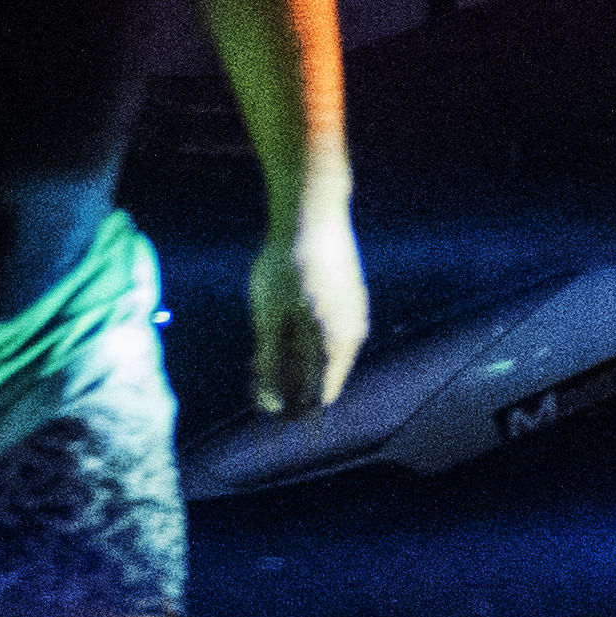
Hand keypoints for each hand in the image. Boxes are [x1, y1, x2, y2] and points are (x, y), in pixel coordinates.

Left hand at [247, 205, 369, 416]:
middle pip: (325, 371)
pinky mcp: (349, 290)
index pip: (322, 395)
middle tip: (260, 369)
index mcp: (338, 345)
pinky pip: (331, 325)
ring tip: (267, 343)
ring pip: (328, 346)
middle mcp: (355, 331)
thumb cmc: (288, 267)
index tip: (269, 406)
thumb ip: (269, 362)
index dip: (295, 406)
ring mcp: (355, 308)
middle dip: (294, 378)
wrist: (312, 210)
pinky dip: (309, 332)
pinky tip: (286, 319)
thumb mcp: (269, 320)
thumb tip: (267, 402)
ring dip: (300, 353)